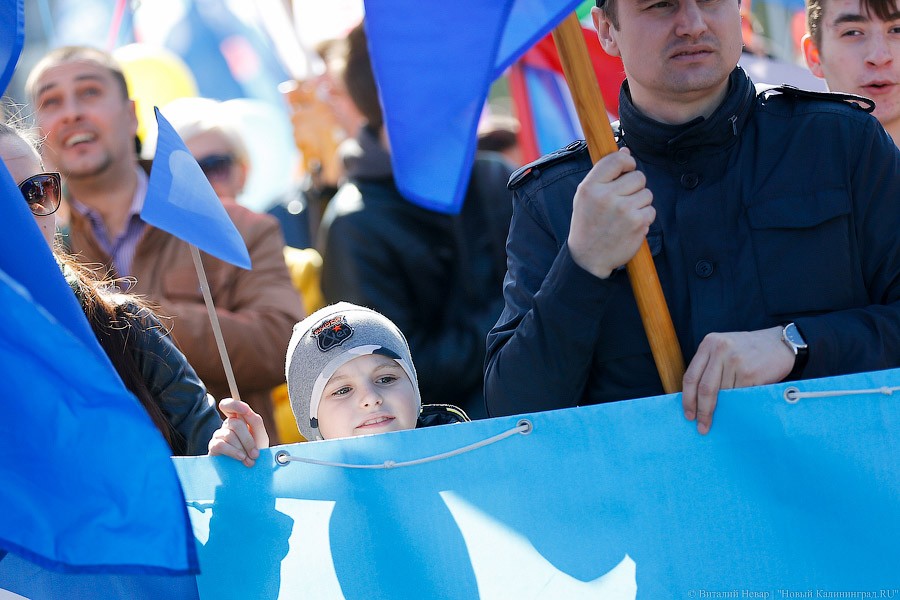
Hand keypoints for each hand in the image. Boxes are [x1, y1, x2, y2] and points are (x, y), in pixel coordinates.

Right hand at [208, 397, 270, 466]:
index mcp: (238, 419)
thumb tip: (247, 411)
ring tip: (249, 460)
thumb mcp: (261, 436)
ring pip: (229, 434)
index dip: (235, 405)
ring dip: (242, 449)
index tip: (246, 411)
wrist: (249, 471)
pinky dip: (233, 452)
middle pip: (235, 423)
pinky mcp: (213, 447)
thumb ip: (256, 422)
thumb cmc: (256, 452)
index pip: (229, 405)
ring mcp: (218, 435)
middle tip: (255, 454)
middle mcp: (227, 425)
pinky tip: (240, 458)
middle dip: (248, 440)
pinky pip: (221, 445)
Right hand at [567, 148, 655, 278]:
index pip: (617, 159)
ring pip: (647, 193)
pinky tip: (630, 225)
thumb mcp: (586, 195)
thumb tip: (626, 151)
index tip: (626, 170)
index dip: (627, 162)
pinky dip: (644, 217)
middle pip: (638, 176)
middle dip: (634, 186)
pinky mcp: (638, 223)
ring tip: (624, 214)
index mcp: (590, 187)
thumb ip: (604, 173)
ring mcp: (624, 210)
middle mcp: (606, 197)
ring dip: (640, 202)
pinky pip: (651, 210)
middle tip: (622, 200)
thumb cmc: (588, 222)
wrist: (588, 257)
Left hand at [682, 326, 794, 434]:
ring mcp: (735, 361)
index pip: (690, 376)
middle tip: (702, 427)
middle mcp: (720, 350)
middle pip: (704, 388)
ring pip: (723, 394)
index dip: (687, 399)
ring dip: (723, 409)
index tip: (688, 414)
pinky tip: (738, 408)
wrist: (781, 343)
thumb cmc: (749, 350)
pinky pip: (739, 395)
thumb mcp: (724, 348)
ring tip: (723, 417)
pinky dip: (737, 404)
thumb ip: (709, 366)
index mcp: (709, 343)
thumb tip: (696, 400)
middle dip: (702, 411)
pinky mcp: (750, 373)